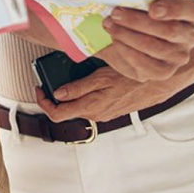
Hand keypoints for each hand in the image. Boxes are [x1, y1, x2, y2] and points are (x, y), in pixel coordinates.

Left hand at [35, 68, 172, 123]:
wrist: (154, 85)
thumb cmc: (129, 78)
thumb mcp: (101, 77)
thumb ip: (79, 88)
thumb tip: (58, 94)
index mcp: (89, 107)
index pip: (57, 114)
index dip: (43, 102)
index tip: (39, 89)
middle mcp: (94, 115)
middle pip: (65, 112)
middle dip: (53, 98)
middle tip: (47, 81)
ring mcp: (102, 114)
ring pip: (77, 108)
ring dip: (68, 96)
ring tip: (64, 78)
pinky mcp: (108, 111)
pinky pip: (89, 106)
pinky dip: (80, 96)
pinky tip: (83, 83)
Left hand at [96, 0, 193, 81]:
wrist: (136, 38)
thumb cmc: (141, 12)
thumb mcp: (144, 1)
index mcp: (189, 13)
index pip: (190, 9)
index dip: (173, 9)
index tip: (152, 9)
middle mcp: (189, 36)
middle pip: (169, 30)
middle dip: (137, 21)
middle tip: (115, 13)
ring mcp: (179, 56)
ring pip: (155, 47)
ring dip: (127, 35)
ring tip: (109, 25)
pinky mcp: (164, 72)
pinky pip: (146, 65)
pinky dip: (127, 51)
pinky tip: (115, 41)